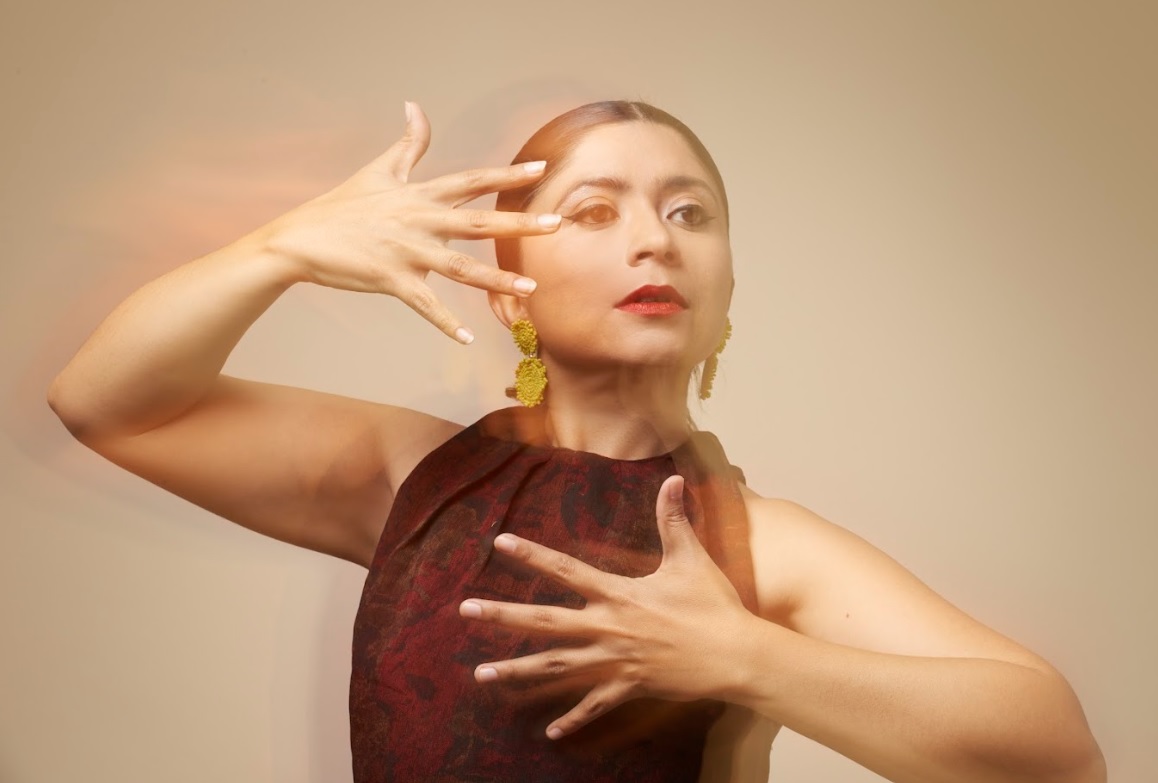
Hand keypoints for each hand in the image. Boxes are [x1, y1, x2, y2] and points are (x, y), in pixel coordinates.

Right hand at [258, 101, 561, 342]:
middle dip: (518, 223)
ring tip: (531, 288)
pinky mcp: (390, 279)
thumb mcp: (378, 170)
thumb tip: (416, 106)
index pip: (471, 181)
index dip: (506, 174)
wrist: (298, 239)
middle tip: (556, 224)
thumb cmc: (341, 207)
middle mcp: (419, 220)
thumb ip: (407, 144)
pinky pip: (424, 305)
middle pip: (478, 221)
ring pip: (460, 267)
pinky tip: (467, 339)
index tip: (542, 168)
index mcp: (419, 195)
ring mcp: (406, 251)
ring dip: (496, 279)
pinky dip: (446, 323)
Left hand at [458, 474, 754, 738]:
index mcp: (618, 594)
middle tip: (465, 611)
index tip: (500, 542)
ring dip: (517, 671)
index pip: (565, 570)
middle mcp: (608, 628)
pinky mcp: (629, 687)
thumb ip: (674, 519)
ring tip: (481, 675)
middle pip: (545, 622)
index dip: (532, 555)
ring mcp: (615, 661)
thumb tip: (675, 478)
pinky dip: (572, 718)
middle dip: (502, 616)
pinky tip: (549, 731)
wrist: (736, 655)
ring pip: (556, 667)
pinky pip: (594, 705)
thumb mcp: (691, 558)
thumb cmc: (713, 605)